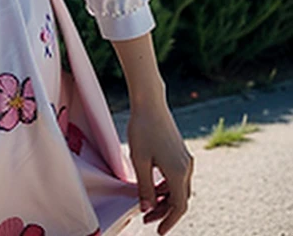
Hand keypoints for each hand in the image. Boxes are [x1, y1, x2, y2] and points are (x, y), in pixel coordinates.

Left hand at [127, 101, 193, 233]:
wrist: (150, 102)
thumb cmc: (143, 129)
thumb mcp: (139, 161)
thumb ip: (144, 188)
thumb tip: (146, 209)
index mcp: (178, 172)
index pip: (179, 207)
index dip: (169, 221)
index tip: (158, 231)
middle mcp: (186, 167)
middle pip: (179, 199)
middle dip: (164, 211)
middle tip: (146, 218)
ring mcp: (185, 158)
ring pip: (178, 188)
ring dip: (164, 198)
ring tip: (147, 203)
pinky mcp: (180, 151)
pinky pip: (177, 176)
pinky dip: (166, 185)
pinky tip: (152, 186)